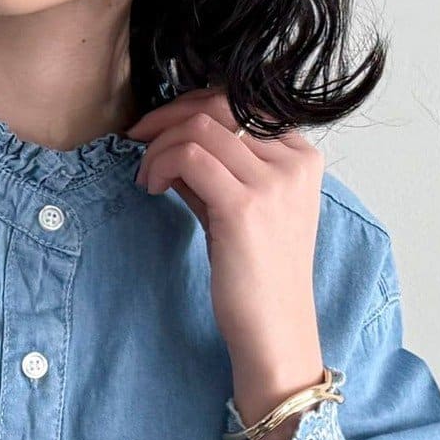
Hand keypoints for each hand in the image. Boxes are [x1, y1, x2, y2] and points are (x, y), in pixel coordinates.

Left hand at [126, 92, 326, 425]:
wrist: (274, 334)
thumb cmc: (256, 282)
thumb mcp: (238, 214)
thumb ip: (215, 174)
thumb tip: (172, 143)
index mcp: (301, 157)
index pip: (242, 104)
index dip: (192, 108)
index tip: (159, 130)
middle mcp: (293, 161)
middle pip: (220, 105)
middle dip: (169, 115)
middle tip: (137, 137)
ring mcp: (272, 181)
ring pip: (200, 126)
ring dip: (159, 144)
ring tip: (146, 176)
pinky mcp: (245, 206)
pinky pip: (189, 155)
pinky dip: (161, 163)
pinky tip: (152, 187)